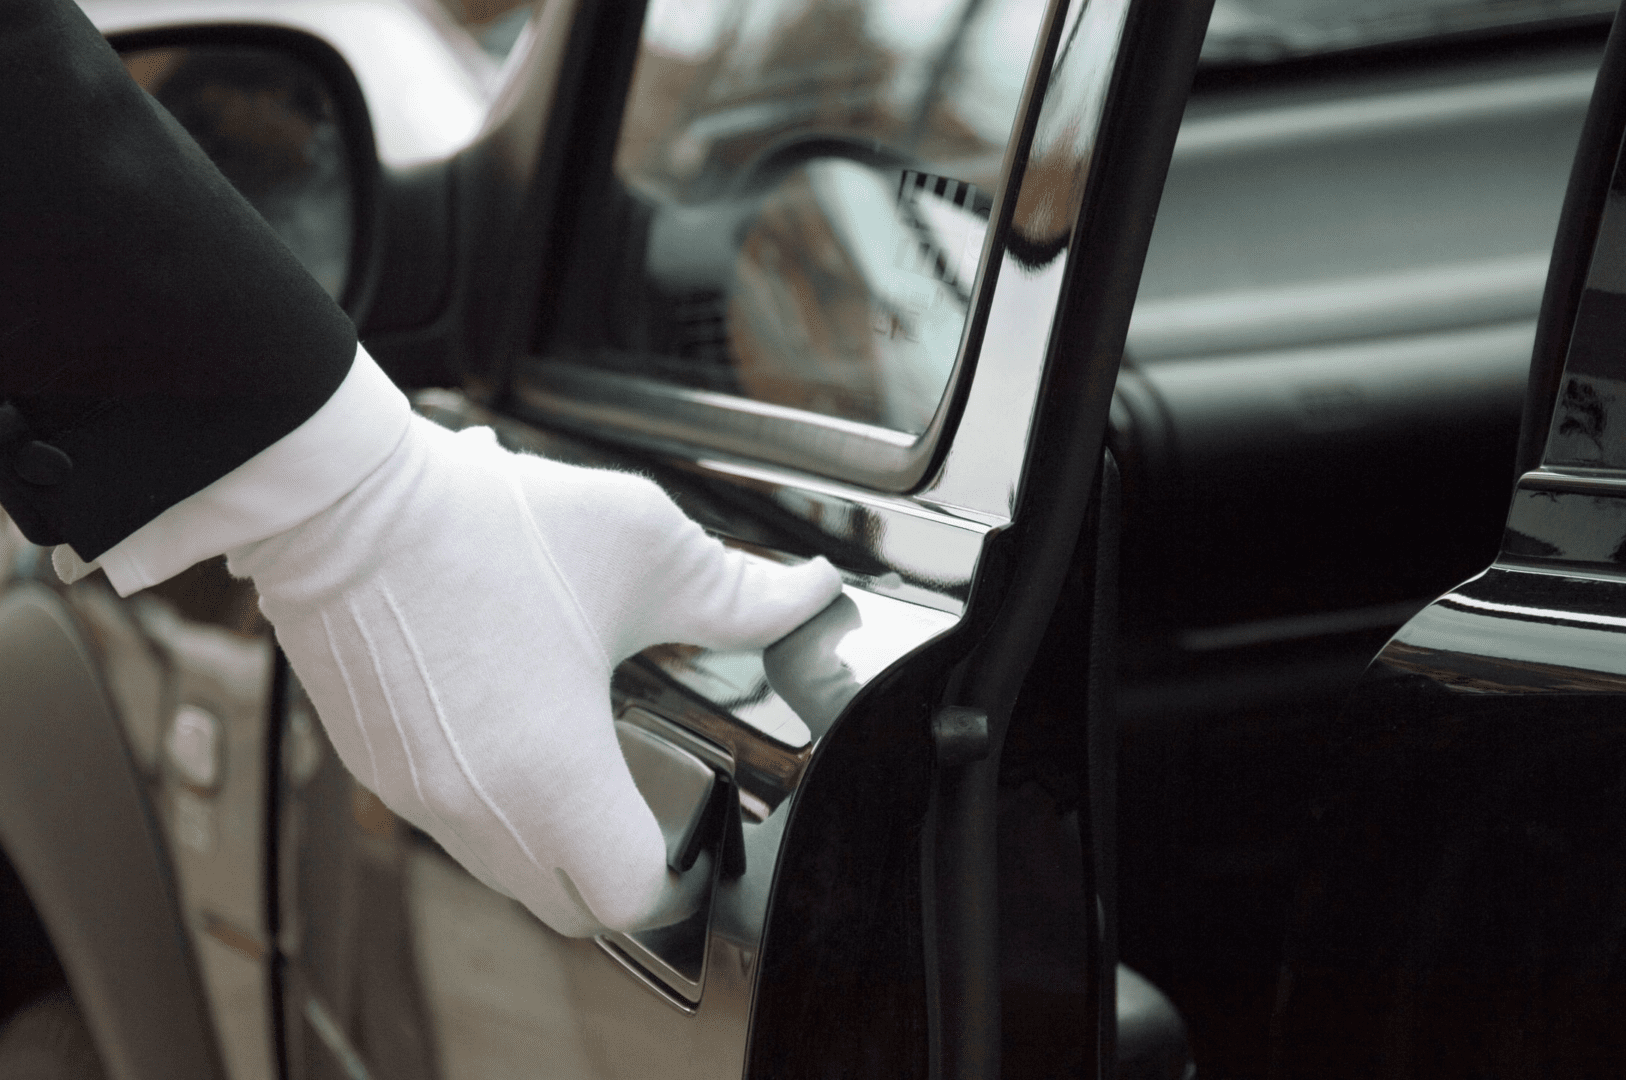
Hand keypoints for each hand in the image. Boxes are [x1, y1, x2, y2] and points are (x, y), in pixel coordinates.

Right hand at [227, 417, 840, 935]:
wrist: (345, 502)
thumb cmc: (486, 523)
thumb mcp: (643, 548)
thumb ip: (740, 591)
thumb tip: (808, 594)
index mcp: (554, 772)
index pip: (630, 898)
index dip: (675, 872)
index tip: (689, 826)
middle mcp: (478, 808)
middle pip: (568, 905)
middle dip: (616, 867)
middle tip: (645, 798)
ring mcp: (417, 797)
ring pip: (506, 872)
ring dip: (552, 838)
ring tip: (579, 752)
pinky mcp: (377, 770)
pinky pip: (453, 828)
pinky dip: (493, 806)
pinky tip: (512, 723)